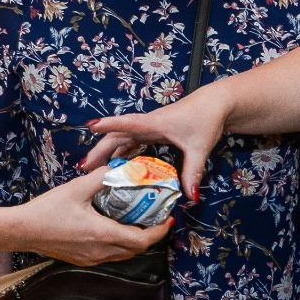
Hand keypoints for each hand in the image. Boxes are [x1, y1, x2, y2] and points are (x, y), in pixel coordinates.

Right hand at [10, 166, 172, 265]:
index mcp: (103, 234)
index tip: (168, 218)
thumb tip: (119, 167)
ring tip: (139, 222)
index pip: (143, 240)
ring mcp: (91, 258)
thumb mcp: (76, 188)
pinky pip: (110, 256)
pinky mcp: (83, 260)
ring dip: (136, 241)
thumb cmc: (47, 210)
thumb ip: (101, 177)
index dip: (160, 231)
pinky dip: (120, 245)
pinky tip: (115, 228)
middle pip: (137, 249)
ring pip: (124, 254)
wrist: (21, 231)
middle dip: (151, 235)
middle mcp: (101, 251)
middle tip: (156, 217)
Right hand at [85, 83, 231, 201]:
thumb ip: (192, 172)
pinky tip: (116, 165)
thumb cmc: (206, 118)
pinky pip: (132, 142)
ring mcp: (150, 127)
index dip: (109, 124)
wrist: (216, 103)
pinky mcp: (154, 131)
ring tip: (92, 169)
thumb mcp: (199, 148)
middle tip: (83, 167)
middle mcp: (148, 124)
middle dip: (99, 150)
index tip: (90, 125)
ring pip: (122, 139)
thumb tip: (189, 196)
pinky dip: (122, 152)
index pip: (128, 123)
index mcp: (155, 123)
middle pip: (117, 135)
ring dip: (107, 152)